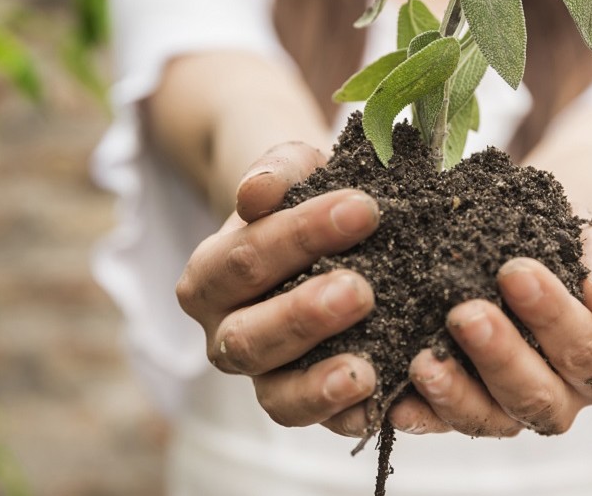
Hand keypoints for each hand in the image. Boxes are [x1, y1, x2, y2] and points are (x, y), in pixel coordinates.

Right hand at [174, 142, 382, 432]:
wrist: (329, 224)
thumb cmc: (305, 195)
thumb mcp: (291, 168)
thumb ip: (274, 173)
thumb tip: (256, 193)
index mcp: (210, 277)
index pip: (245, 258)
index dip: (300, 235)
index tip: (363, 209)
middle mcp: (226, 334)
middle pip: (250, 336)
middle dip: (304, 315)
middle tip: (361, 290)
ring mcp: (264, 377)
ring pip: (276, 396)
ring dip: (319, 384)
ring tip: (365, 369)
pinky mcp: (305, 403)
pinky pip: (319, 423)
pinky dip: (347, 418)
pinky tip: (381, 403)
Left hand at [382, 218, 591, 436]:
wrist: (517, 240)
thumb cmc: (556, 239)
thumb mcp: (582, 238)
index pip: (589, 352)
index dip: (556, 317)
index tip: (515, 271)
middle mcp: (562, 396)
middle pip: (540, 396)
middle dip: (502, 356)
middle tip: (466, 314)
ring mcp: (510, 411)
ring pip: (492, 421)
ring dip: (457, 394)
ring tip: (425, 361)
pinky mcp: (461, 414)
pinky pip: (441, 426)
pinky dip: (420, 415)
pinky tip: (396, 400)